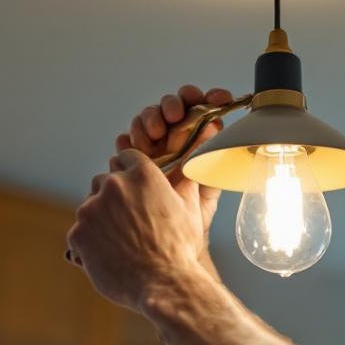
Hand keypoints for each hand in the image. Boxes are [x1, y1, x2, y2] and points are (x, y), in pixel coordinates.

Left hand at [66, 149, 206, 311]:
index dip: (128, 173)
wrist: (164, 285)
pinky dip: (90, 243)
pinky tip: (109, 256)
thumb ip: (184, 184)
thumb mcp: (190, 211)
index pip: (124, 157)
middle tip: (127, 222)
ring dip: (100, 220)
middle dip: (112, 198)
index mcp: (142, 174)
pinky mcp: (78, 233)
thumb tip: (189, 169)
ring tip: (120, 244)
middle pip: (103, 181)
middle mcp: (114, 185)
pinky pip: (79, 233)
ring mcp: (91, 209)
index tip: (132, 189)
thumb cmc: (180, 249)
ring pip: (89, 207)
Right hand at [116, 85, 233, 242]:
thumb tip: (216, 126)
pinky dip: (129, 140)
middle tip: (174, 115)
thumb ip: (208, 158)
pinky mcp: (130, 161)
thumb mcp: (205, 189)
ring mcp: (151, 150)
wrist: (165, 246)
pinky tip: (135, 146)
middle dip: (172, 106)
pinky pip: (126, 140)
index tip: (218, 98)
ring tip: (153, 137)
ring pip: (146, 119)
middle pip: (170, 108)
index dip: (207, 99)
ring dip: (149, 121)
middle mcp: (174, 142)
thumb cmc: (191, 221)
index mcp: (196, 143)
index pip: (200, 111)